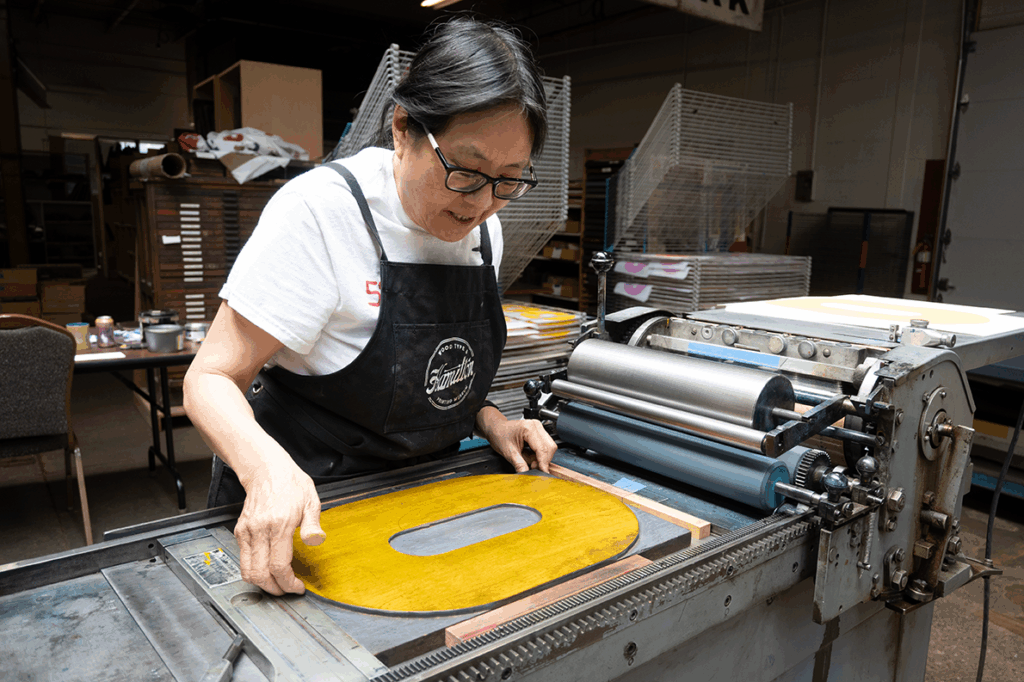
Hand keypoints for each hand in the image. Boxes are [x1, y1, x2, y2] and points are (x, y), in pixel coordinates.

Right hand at [234, 461, 324, 594]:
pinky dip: (254, 571)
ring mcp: (247, 531)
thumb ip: (313, 524)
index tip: (298, 587)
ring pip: (247, 571)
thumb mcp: (311, 501)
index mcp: (279, 524)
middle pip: (260, 574)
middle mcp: (260, 530)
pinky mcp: (240, 532)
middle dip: (275, 589)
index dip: (288, 583)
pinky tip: (268, 569)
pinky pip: (243, 560)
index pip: (278, 566)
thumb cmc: (290, 484)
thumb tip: (315, 541)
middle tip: (288, 590)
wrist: (267, 470)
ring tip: (278, 584)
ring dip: (262, 584)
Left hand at [484, 416, 556, 472]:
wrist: (496, 428)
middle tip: (532, 466)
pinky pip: (545, 446)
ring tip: (527, 459)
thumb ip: (519, 464)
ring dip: (540, 458)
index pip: (542, 449)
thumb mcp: (508, 452)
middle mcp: (536, 426)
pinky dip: (539, 454)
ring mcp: (539, 428)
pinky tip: (529, 454)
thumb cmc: (499, 435)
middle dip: (543, 460)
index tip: (543, 473)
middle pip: (549, 447)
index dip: (543, 463)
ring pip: (549, 447)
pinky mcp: (539, 432)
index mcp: (529, 428)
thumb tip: (527, 474)